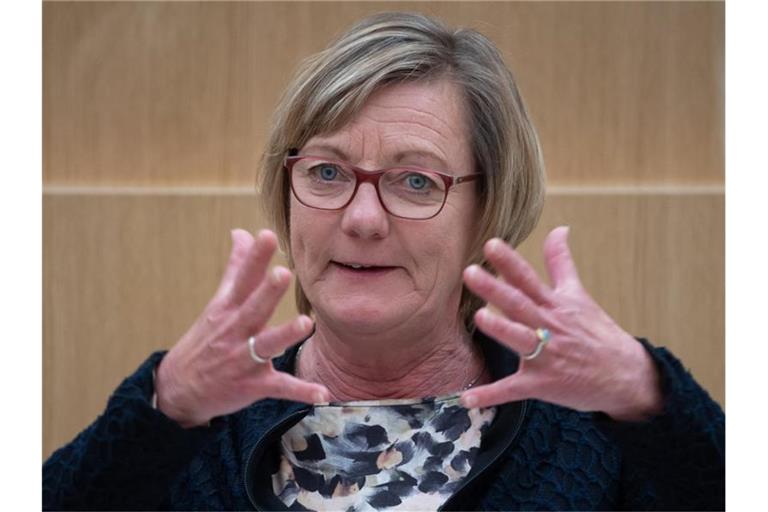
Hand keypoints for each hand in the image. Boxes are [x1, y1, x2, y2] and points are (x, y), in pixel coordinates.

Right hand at [154, 229, 329, 427]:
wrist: (178, 389)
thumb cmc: (206, 339)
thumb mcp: (218, 303)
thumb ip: (236, 267)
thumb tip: (241, 232)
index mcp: (228, 309)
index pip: (242, 278)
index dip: (254, 258)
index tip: (266, 235)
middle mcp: (235, 331)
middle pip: (253, 308)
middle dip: (267, 292)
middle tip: (283, 273)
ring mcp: (243, 359)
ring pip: (266, 345)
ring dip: (285, 335)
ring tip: (306, 323)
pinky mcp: (252, 385)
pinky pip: (280, 388)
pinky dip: (301, 391)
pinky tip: (322, 393)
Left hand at [460, 226, 662, 420]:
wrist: (625, 376)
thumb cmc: (596, 333)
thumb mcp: (579, 295)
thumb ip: (561, 262)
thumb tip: (559, 228)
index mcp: (555, 305)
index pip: (528, 278)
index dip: (510, 261)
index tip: (491, 244)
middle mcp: (549, 327)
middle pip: (519, 304)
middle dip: (495, 288)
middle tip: (471, 272)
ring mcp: (546, 356)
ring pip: (519, 340)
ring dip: (501, 329)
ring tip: (480, 317)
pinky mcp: (542, 384)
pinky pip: (512, 390)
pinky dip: (490, 396)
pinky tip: (467, 399)